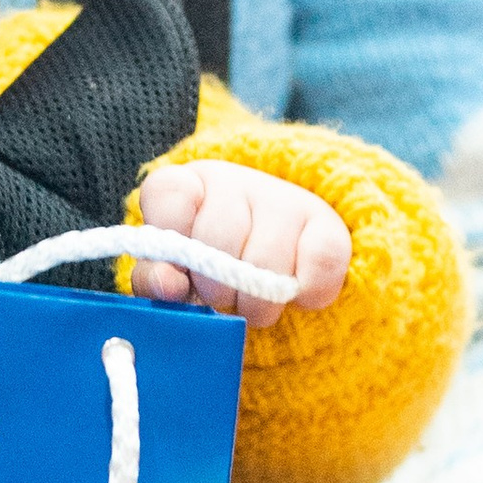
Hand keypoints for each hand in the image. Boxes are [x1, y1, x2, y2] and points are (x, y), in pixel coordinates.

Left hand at [131, 160, 349, 323]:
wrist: (281, 254)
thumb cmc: (212, 265)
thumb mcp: (175, 269)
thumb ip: (156, 277)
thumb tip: (167, 284)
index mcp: (187, 185)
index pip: (166, 194)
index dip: (169, 242)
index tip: (178, 272)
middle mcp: (234, 180)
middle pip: (217, 239)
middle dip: (215, 287)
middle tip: (220, 297)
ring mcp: (283, 197)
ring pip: (265, 263)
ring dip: (257, 303)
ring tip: (252, 301)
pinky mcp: (327, 223)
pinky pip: (317, 269)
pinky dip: (305, 296)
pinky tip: (294, 294)